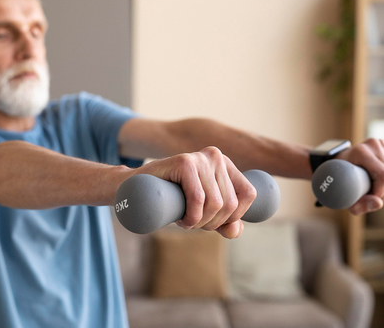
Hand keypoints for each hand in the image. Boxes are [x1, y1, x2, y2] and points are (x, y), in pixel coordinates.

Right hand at [133, 146, 256, 238]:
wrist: (137, 190)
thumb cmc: (172, 200)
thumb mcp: (204, 213)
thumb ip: (225, 222)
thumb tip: (235, 230)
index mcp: (225, 164)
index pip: (249, 194)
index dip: (235, 216)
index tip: (214, 223)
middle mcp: (216, 156)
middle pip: (230, 203)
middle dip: (213, 223)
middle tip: (194, 224)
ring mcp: (199, 158)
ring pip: (215, 203)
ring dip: (200, 222)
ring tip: (186, 222)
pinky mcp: (184, 162)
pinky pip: (198, 198)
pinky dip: (191, 216)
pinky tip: (182, 220)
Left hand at [336, 138, 383, 214]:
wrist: (334, 162)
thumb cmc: (339, 180)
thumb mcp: (344, 195)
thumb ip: (359, 205)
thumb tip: (378, 203)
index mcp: (360, 152)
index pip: (383, 175)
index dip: (380, 190)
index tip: (371, 196)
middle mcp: (372, 144)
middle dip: (382, 187)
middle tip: (370, 190)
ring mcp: (379, 143)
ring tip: (372, 181)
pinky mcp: (383, 144)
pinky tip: (376, 174)